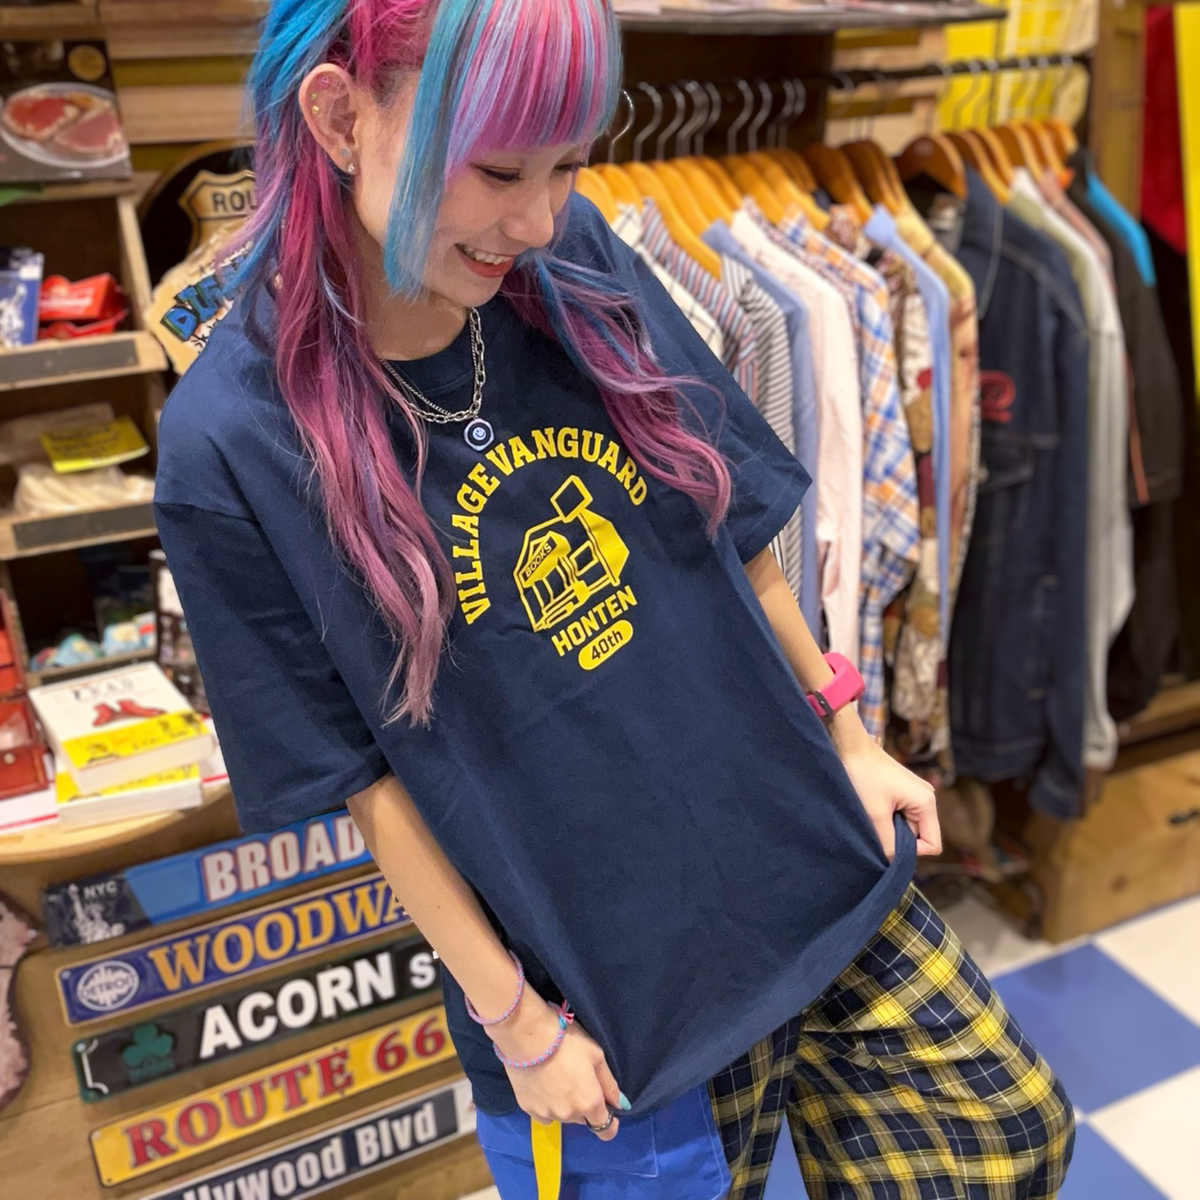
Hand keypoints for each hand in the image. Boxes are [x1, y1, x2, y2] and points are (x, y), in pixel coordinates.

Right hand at [491, 988, 624, 1140]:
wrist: (527, 1036)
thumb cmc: (567, 1042)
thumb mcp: (596, 1056)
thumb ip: (609, 1084)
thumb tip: (619, 1104)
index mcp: (589, 1103)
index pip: (605, 1130)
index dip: (610, 1124)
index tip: (607, 1110)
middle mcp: (569, 1115)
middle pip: (583, 1119)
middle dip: (584, 1105)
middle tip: (577, 1079)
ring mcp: (547, 1114)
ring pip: (563, 1116)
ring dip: (565, 1105)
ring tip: (557, 1078)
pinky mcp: (527, 1109)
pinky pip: (544, 1114)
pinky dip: (547, 1104)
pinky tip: (543, 1084)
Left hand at [828, 708, 941, 858]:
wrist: (851, 747)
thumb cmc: (863, 776)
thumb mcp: (875, 815)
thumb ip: (887, 842)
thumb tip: (893, 862)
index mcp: (926, 802)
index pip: (932, 844)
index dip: (912, 852)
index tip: (889, 844)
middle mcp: (927, 798)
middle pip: (920, 835)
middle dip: (899, 839)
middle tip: (876, 828)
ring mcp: (916, 794)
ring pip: (909, 826)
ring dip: (891, 828)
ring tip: (873, 815)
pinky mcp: (904, 791)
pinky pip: (902, 815)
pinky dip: (888, 818)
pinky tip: (873, 809)